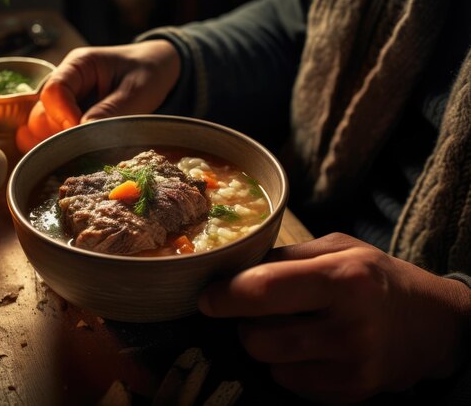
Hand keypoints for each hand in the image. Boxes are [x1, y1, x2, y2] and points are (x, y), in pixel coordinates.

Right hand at [16, 40, 180, 152]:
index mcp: (78, 65)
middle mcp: (65, 82)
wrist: (156, 69)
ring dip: (62, 142)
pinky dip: (65, 147)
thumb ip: (111, 110)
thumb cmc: (147, 72)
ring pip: (44, 127)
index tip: (83, 134)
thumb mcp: (137, 90)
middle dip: (61, 133)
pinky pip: (55, 135)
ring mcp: (65, 101)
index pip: (54, 91)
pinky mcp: (70, 118)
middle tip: (89, 146)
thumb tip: (84, 132)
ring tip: (91, 149)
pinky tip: (84, 153)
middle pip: (42, 112)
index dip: (64, 116)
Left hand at [198, 233, 469, 402]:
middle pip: (259, 338)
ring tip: (285, 327)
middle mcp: (349, 325)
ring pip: (270, 364)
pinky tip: (307, 348)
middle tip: (254, 312)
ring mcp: (352, 366)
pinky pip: (291, 384)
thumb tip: (235, 268)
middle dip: (244, 324)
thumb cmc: (379, 278)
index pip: (265, 289)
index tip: (207, 298)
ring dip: (264, 346)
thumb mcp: (339, 248)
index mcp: (343, 278)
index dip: (226, 295)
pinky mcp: (352, 392)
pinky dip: (287, 366)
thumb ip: (287, 256)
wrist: (433, 324)